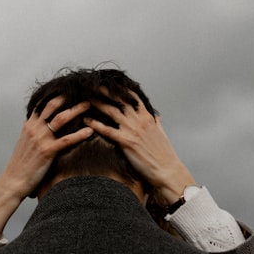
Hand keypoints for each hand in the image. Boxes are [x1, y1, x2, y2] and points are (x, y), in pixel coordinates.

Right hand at [0, 97, 91, 237]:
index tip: (70, 90)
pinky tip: (90, 131)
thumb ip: (30, 130)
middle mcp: (34, 128)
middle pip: (53, 106)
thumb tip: (33, 120)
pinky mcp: (47, 151)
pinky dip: (80, 134)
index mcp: (29, 125)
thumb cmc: (21, 164)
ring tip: (89, 105)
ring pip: (61, 118)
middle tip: (83, 93)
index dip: (57, 95)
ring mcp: (40, 139)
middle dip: (68, 98)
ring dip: (76, 110)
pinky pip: (66, 139)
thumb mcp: (23, 142)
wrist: (13, 181)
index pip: (44, 104)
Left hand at [85, 90, 195, 205]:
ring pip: (111, 111)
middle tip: (93, 84)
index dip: (120, 88)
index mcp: (147, 117)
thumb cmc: (165, 155)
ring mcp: (132, 129)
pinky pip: (107, 130)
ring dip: (97, 103)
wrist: (167, 170)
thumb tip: (156, 116)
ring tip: (85, 98)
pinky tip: (86, 120)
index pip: (132, 96)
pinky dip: (96, 124)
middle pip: (119, 99)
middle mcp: (139, 120)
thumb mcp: (162, 134)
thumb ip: (157, 123)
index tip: (110, 82)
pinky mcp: (126, 141)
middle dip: (105, 90)